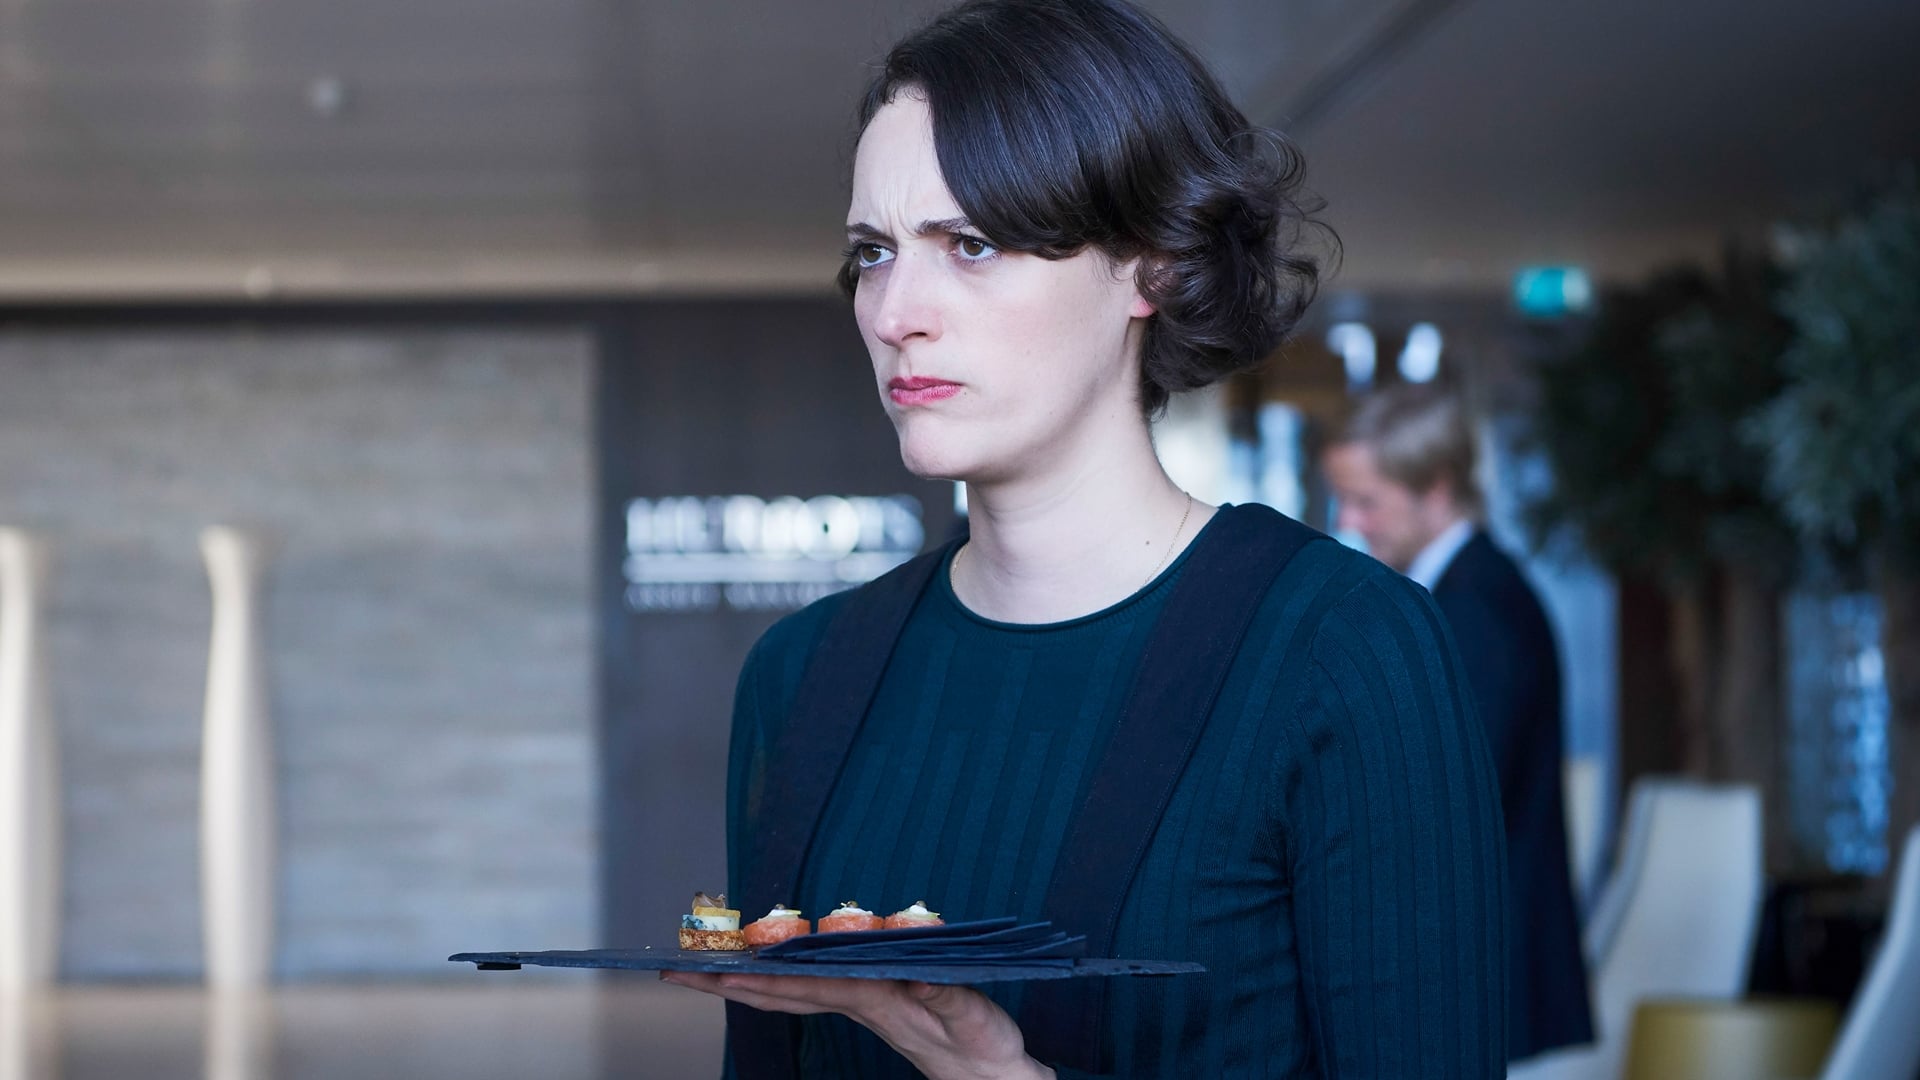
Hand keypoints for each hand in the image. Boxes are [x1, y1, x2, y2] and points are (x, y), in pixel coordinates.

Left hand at [660, 970, 1055, 1079]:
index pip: (804, 987)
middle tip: (676, 973)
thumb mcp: (969, 1016)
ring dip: (748, 980)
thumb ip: (940, 994)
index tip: (715, 971)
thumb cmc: (984, 1047)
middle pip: (780, 994)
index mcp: (874, 1003)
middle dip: (727, 983)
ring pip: (792, 993)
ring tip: (707, 968)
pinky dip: (785, 979)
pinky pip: (815, 989)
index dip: (760, 977)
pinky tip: (773, 971)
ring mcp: (863, 1007)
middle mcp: (858, 1004)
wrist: (997, 1078)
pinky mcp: (876, 1005)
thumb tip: (908, 971)